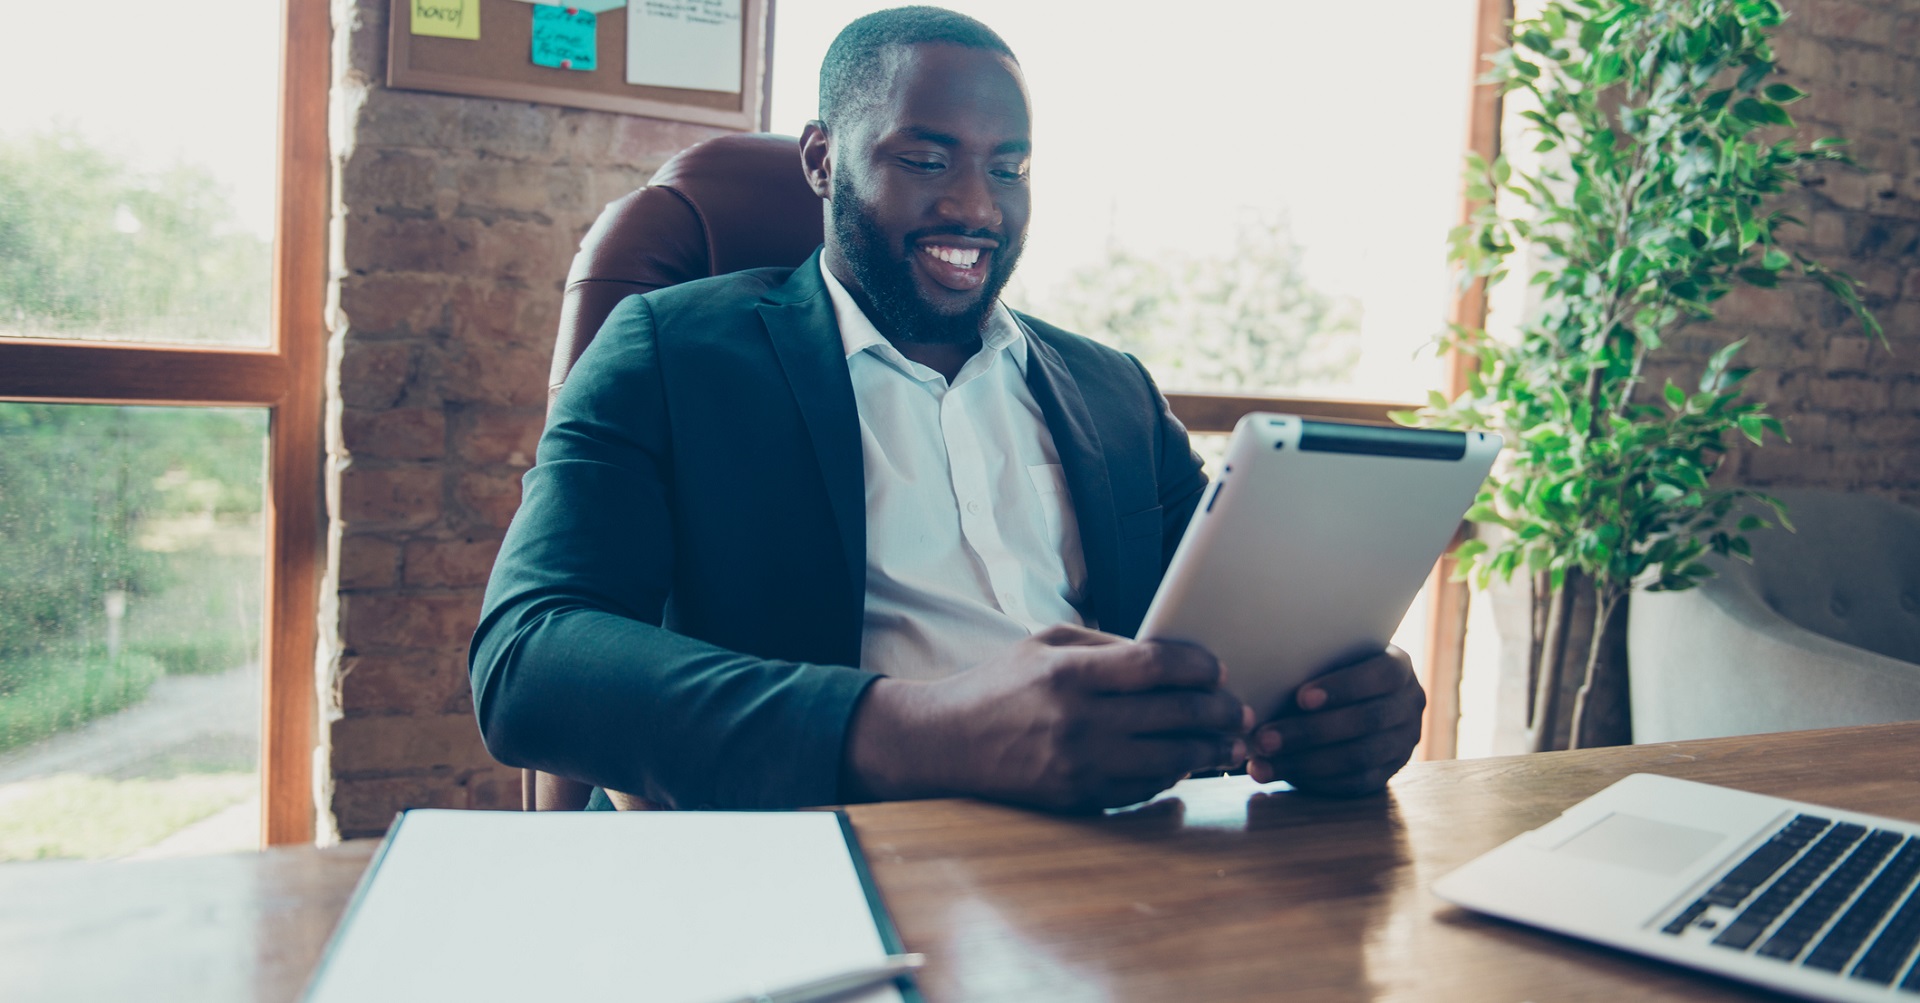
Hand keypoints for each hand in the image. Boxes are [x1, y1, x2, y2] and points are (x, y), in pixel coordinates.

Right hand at [844, 624, 1251, 811]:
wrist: (946, 742)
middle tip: (1240, 710)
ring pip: (1170, 760)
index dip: (1199, 666)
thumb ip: (1107, 646)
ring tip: (1229, 743)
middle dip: (1220, 711)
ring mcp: (1080, 765)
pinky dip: (1172, 775)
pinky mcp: (1078, 798)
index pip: (1156, 665)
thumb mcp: (1044, 643)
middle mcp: (1079, 721)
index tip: (1218, 668)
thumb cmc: (999, 685)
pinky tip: (1185, 763)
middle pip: (1175, 714)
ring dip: (1208, 751)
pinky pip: (1143, 789)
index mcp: (1070, 673)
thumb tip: (1170, 657)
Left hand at [1246, 646, 1422, 796]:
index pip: (1383, 675)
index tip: (1300, 698)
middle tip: (1263, 739)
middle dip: (1310, 732)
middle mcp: (1409, 706)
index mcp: (1399, 667)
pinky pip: (1354, 784)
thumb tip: (1258, 687)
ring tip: (1260, 764)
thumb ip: (1308, 666)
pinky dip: (1314, 781)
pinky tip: (1279, 775)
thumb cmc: (1327, 671)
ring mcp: (1403, 744)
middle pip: (1367, 721)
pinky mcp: (1388, 774)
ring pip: (1359, 758)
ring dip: (1304, 763)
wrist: (1350, 698)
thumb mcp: (1326, 658)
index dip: (1344, 687)